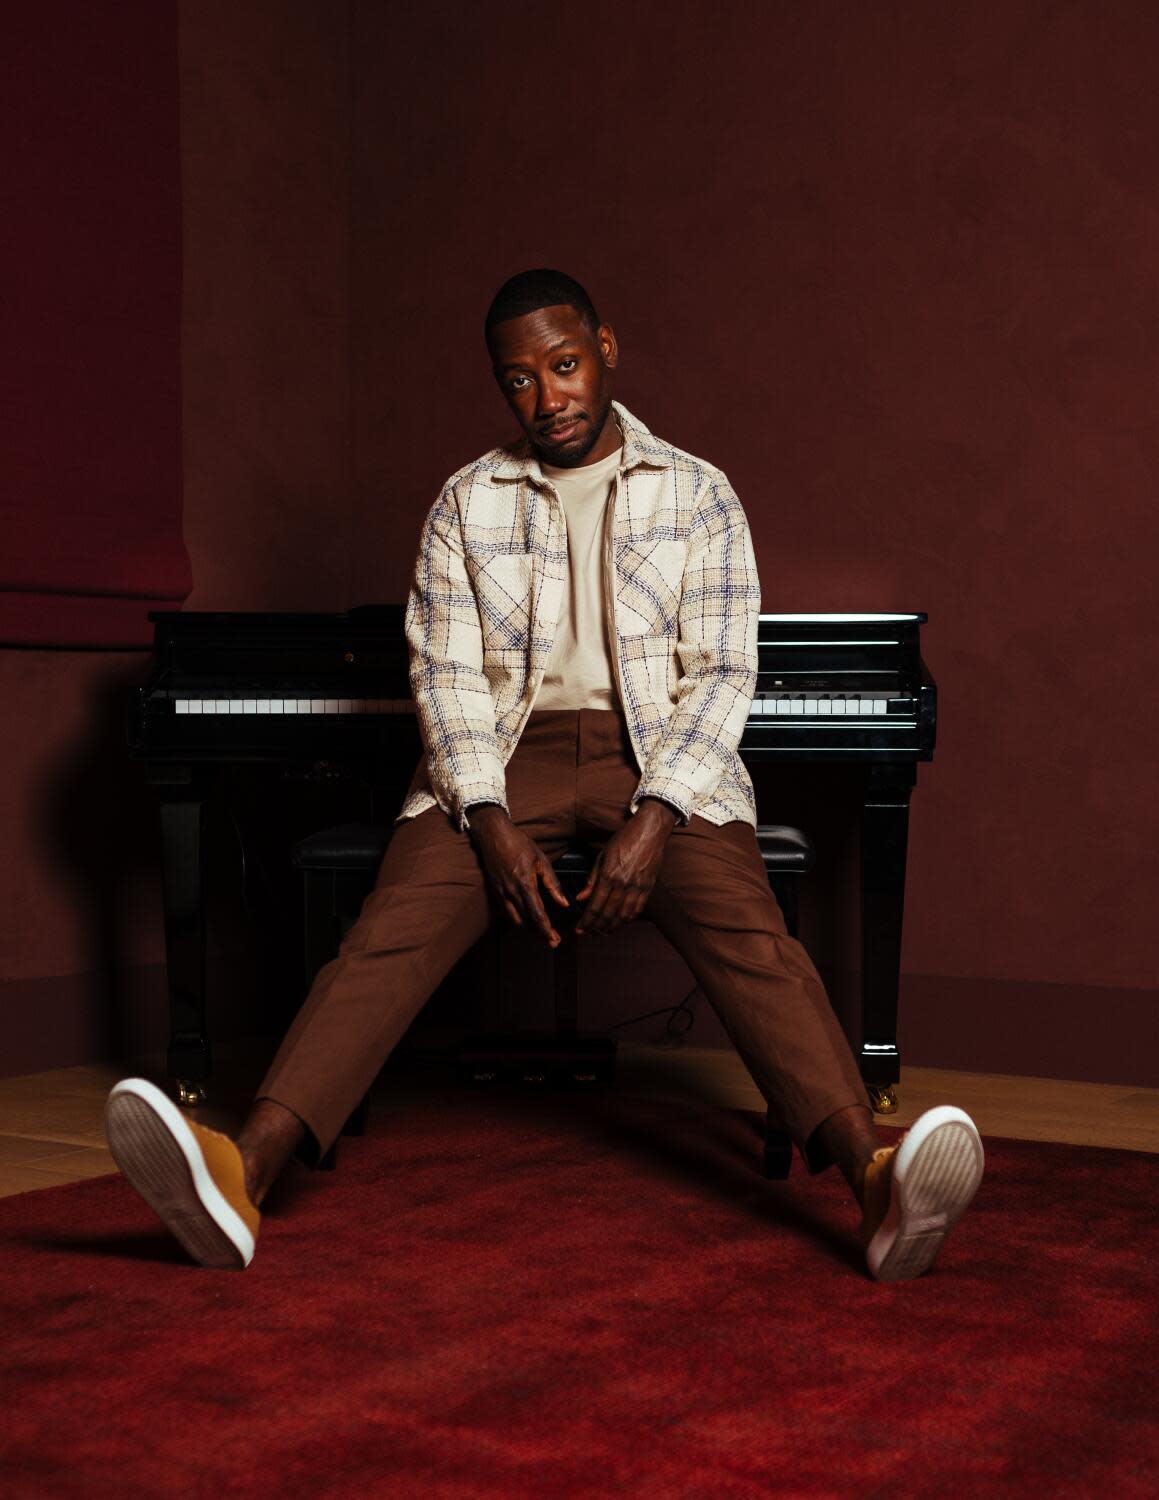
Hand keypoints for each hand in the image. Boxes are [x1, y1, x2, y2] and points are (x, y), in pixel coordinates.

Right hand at [468, 805, 568, 947]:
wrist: (493, 834)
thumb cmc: (519, 843)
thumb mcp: (541, 861)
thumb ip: (553, 884)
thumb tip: (564, 904)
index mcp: (525, 883)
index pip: (537, 913)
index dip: (546, 929)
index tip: (554, 939)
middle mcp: (511, 891)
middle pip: (526, 921)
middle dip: (540, 934)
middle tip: (553, 941)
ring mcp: (500, 892)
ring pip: (515, 920)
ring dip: (529, 929)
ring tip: (542, 934)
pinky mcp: (495, 891)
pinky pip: (506, 912)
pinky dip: (518, 919)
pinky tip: (526, 921)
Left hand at [575, 799, 677, 935]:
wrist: (650, 830)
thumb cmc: (624, 839)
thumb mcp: (603, 855)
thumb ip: (592, 879)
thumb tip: (580, 898)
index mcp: (609, 875)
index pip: (594, 906)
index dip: (586, 921)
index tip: (579, 929)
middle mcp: (623, 884)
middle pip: (608, 914)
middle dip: (596, 928)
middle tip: (589, 934)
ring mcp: (637, 886)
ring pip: (623, 916)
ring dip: (612, 927)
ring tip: (603, 932)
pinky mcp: (648, 887)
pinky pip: (638, 909)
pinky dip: (628, 919)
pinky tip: (621, 922)